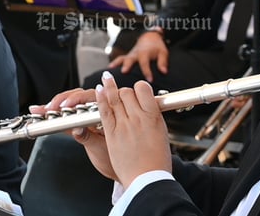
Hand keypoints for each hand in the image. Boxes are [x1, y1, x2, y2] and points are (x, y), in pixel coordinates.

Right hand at [31, 88, 115, 179]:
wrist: (120, 169)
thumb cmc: (115, 159)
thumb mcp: (100, 149)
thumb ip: (87, 138)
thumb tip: (76, 129)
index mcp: (107, 114)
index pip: (90, 98)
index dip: (76, 99)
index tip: (65, 105)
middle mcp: (98, 111)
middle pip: (78, 97)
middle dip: (62, 100)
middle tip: (50, 109)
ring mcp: (88, 117)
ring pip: (71, 103)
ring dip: (56, 105)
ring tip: (43, 110)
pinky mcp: (79, 124)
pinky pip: (67, 115)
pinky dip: (54, 114)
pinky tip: (41, 111)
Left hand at [96, 72, 170, 187]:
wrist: (147, 180)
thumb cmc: (156, 162)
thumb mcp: (160, 135)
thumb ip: (151, 120)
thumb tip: (147, 109)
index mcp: (153, 117)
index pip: (144, 90)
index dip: (138, 88)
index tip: (136, 91)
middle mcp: (139, 118)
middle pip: (127, 93)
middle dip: (124, 92)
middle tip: (122, 96)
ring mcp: (124, 124)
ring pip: (115, 98)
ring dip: (109, 86)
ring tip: (106, 78)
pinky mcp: (112, 133)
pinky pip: (105, 110)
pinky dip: (101, 98)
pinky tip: (99, 90)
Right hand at [109, 31, 168, 81]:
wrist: (149, 37)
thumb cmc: (157, 47)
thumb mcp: (163, 53)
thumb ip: (163, 62)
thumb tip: (164, 72)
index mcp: (145, 53)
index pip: (145, 63)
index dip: (147, 71)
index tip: (150, 80)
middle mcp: (136, 54)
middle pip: (130, 59)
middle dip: (127, 65)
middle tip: (124, 71)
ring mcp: (130, 55)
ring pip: (122, 59)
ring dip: (117, 64)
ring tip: (110, 71)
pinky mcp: (127, 57)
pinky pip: (119, 59)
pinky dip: (114, 64)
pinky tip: (109, 70)